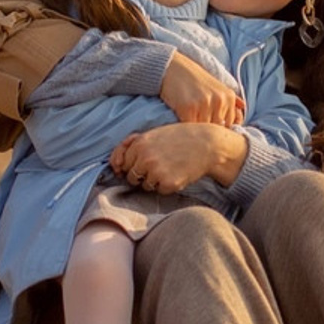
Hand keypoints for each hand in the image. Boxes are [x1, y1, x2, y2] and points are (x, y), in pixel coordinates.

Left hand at [111, 123, 246, 192]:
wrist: (208, 144)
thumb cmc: (180, 137)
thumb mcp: (155, 133)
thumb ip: (132, 143)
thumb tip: (115, 164)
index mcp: (139, 144)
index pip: (122, 163)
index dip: (132, 164)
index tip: (143, 163)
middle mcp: (144, 158)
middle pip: (131, 177)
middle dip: (142, 174)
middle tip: (160, 165)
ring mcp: (156, 172)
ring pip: (145, 186)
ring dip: (155, 181)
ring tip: (170, 168)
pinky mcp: (168, 184)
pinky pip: (160, 191)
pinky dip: (167, 186)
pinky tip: (177, 173)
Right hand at [160, 52, 244, 124]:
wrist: (173, 68)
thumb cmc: (195, 80)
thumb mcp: (218, 87)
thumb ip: (231, 101)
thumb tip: (242, 110)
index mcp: (229, 97)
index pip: (230, 125)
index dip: (219, 131)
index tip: (210, 130)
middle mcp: (220, 100)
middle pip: (217, 129)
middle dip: (209, 132)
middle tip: (199, 130)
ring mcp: (205, 104)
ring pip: (204, 130)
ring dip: (197, 131)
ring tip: (189, 127)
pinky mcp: (189, 108)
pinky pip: (190, 127)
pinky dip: (185, 128)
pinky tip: (182, 123)